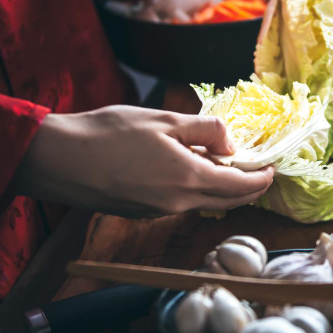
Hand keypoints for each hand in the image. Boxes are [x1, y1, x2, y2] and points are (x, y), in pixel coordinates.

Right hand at [12, 106, 273, 217]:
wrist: (59, 160)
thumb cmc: (108, 134)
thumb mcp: (164, 120)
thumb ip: (204, 129)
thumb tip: (229, 140)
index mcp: (189, 179)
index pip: (240, 186)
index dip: (261, 178)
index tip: (273, 169)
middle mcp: (178, 203)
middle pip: (227, 201)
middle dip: (248, 187)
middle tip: (259, 170)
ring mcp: (159, 211)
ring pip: (204, 202)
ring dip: (220, 187)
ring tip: (222, 161)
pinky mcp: (142, 212)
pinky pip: (181, 203)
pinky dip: (196, 189)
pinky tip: (187, 167)